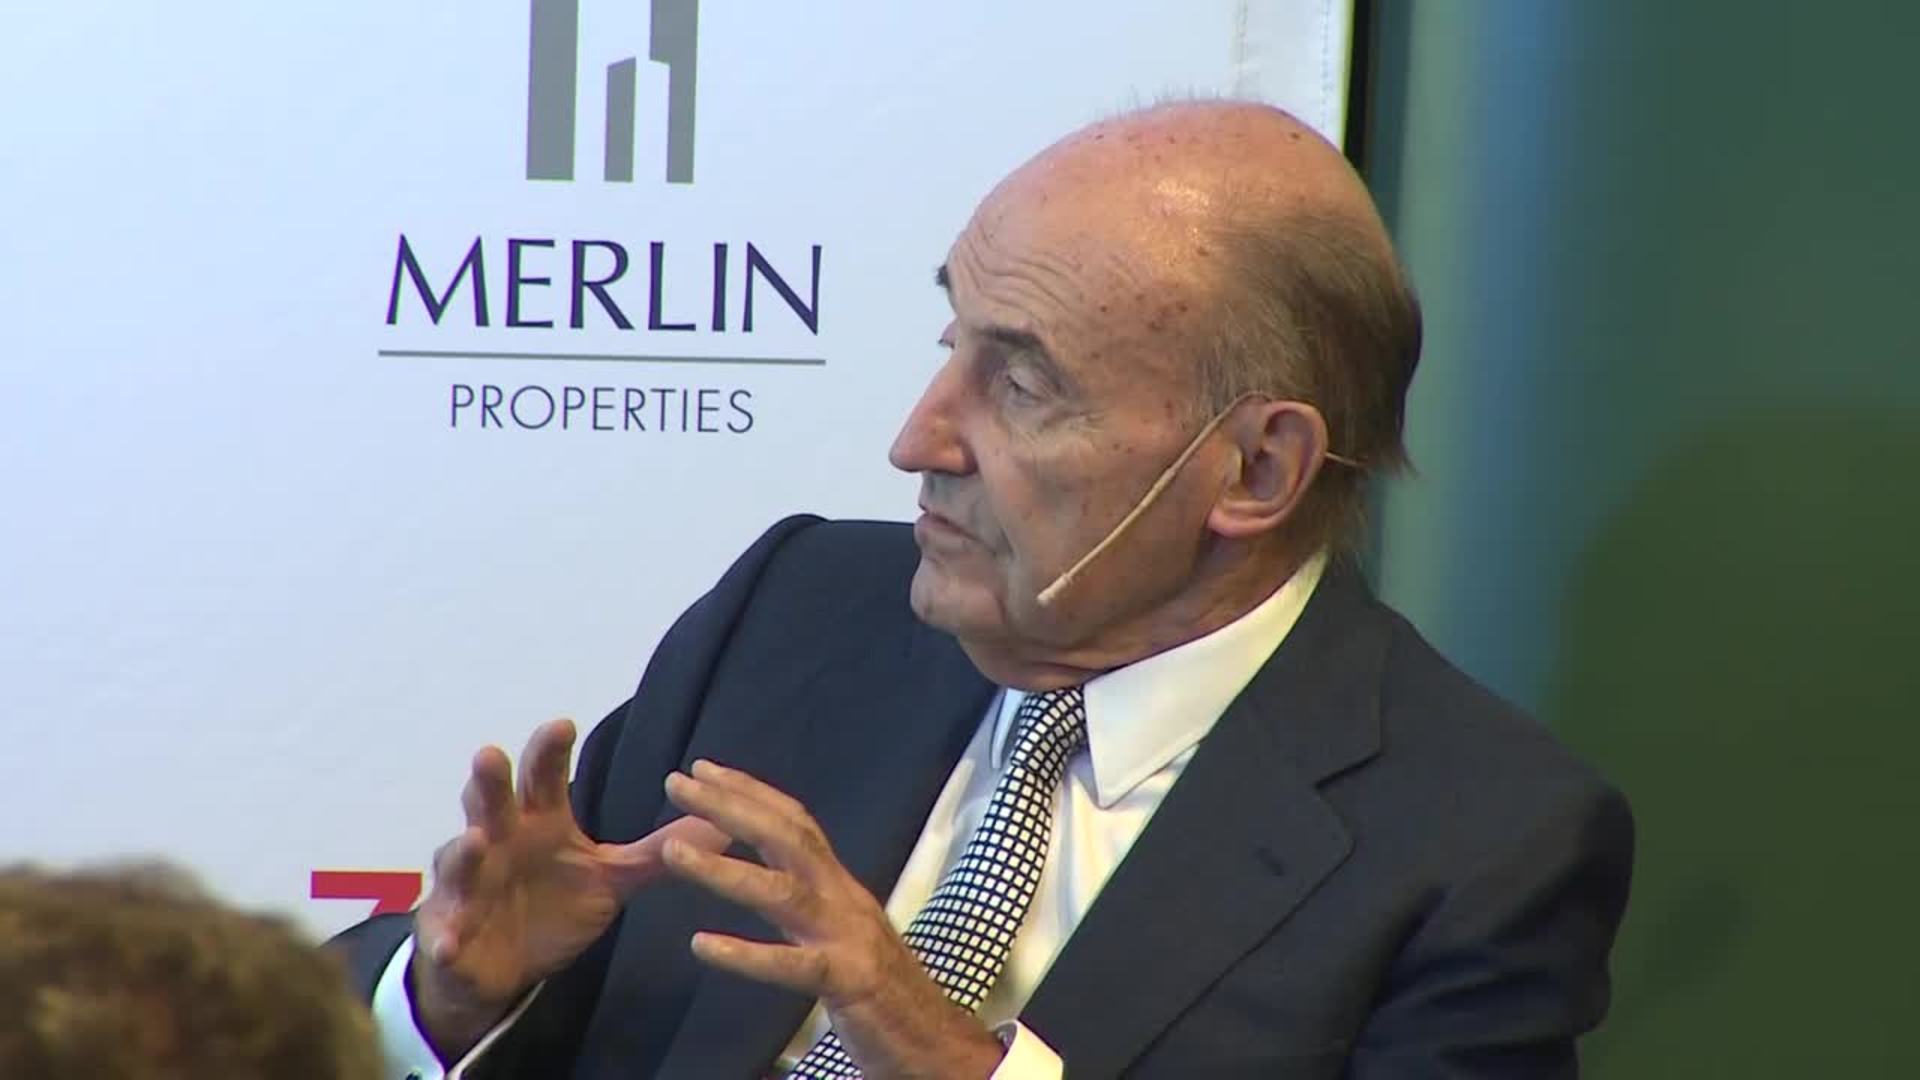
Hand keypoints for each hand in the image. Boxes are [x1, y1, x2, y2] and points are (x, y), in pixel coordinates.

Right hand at [410, 719, 730, 1057]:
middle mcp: (496, 842)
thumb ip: (656, 853)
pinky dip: (443, 937)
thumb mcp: (609, 880)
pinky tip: (446, 942)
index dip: (549, 750)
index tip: (563, 724)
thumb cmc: (551, 904)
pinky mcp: (449, 931)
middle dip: (489, 781)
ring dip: (463, 853)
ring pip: (459, 861)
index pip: (543, 778)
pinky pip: (443, 933)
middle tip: (490, 756)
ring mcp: (467, 886)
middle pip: (489, 804)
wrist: (499, 964)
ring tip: (472, 842)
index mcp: (538, 823)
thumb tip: (722, 825)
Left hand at [663, 760, 1005, 1079]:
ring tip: (672, 851)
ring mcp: (848, 938)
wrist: (936, 1041)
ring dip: (725, 868)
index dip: (751, 792)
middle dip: (731, 806)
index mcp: (840, 887)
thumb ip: (807, 905)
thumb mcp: (840, 933)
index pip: (796, 823)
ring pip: (784, 892)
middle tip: (676, 783)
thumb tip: (764, 877)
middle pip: (788, 837)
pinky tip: (702, 945)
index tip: (704, 769)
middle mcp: (845, 899)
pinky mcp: (849, 981)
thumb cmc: (882, 991)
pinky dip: (746, 955)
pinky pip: (793, 966)